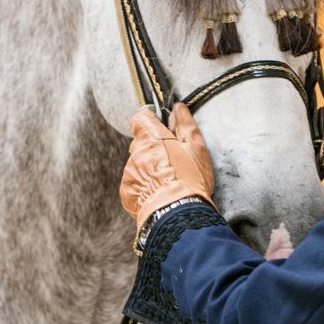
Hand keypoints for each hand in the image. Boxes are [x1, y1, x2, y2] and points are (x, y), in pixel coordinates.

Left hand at [120, 103, 214, 232]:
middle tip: (171, 161)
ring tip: (167, 181)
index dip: (150, 122)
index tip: (161, 129)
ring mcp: (129, 173)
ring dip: (148, 168)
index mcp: (151, 138)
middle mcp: (136, 153)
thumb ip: (185, 125)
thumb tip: (178, 108)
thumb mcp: (196, 148)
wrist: (177, 215)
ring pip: (137, 164)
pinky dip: (143, 186)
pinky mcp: (126, 191)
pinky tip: (159, 193)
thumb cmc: (189, 180)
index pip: (140, 118)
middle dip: (152, 148)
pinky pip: (134, 183)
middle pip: (140, 143)